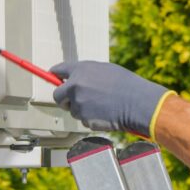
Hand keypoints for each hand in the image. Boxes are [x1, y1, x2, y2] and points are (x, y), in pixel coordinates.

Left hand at [50, 61, 174, 137]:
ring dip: (82, 109)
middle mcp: (75, 85)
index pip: (59, 70)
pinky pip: (83, 119)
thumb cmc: (126, 85)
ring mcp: (78, 103)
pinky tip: (105, 113)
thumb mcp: (105, 70)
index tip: (53, 76)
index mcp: (81, 70)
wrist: (136, 102)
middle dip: (64, 99)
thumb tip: (77, 79)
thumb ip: (87, 74)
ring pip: (73, 109)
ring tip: (101, 105)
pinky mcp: (83, 118)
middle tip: (73, 100)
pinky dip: (91, 118)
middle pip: (57, 95)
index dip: (55, 74)